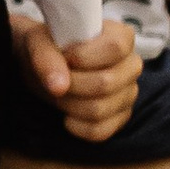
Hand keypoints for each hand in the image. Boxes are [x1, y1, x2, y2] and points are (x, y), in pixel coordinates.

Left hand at [16, 13, 140, 143]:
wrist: (45, 65)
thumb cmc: (48, 47)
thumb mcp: (38, 41)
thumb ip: (45, 57)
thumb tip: (59, 86)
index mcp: (121, 37)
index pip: (115, 48)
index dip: (83, 56)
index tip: (64, 57)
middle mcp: (131, 65)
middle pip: (106, 83)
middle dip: (71, 84)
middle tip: (56, 78)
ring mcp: (129, 93)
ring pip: (100, 109)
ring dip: (69, 104)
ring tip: (59, 93)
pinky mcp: (120, 117)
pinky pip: (100, 131)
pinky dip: (76, 126)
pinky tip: (66, 115)